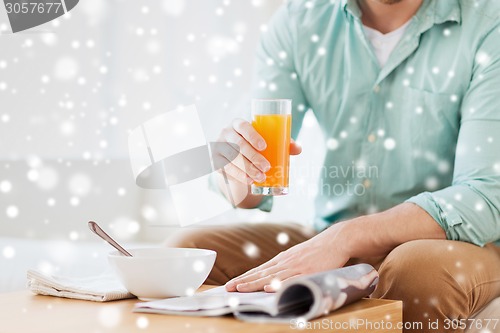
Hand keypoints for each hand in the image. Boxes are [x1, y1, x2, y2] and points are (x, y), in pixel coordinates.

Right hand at [214, 118, 301, 184]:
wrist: (234, 157)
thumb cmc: (254, 145)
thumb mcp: (266, 142)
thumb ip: (282, 143)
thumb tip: (298, 149)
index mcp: (238, 124)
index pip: (243, 126)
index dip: (253, 135)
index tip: (265, 146)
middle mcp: (225, 133)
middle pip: (238, 145)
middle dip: (253, 157)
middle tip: (267, 167)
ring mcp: (218, 147)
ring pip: (232, 158)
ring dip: (247, 169)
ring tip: (261, 177)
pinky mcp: (215, 161)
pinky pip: (226, 169)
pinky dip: (239, 176)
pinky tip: (249, 181)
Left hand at [225, 224, 349, 292]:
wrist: (335, 241)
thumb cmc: (315, 251)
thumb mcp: (296, 256)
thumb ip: (284, 266)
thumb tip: (270, 276)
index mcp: (281, 259)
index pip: (258, 270)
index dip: (244, 278)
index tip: (231, 285)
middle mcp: (285, 263)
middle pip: (260, 274)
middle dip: (243, 282)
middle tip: (228, 289)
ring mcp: (295, 267)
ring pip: (271, 278)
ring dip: (254, 284)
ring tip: (241, 290)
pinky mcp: (307, 272)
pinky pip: (291, 280)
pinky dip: (279, 285)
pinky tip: (269, 289)